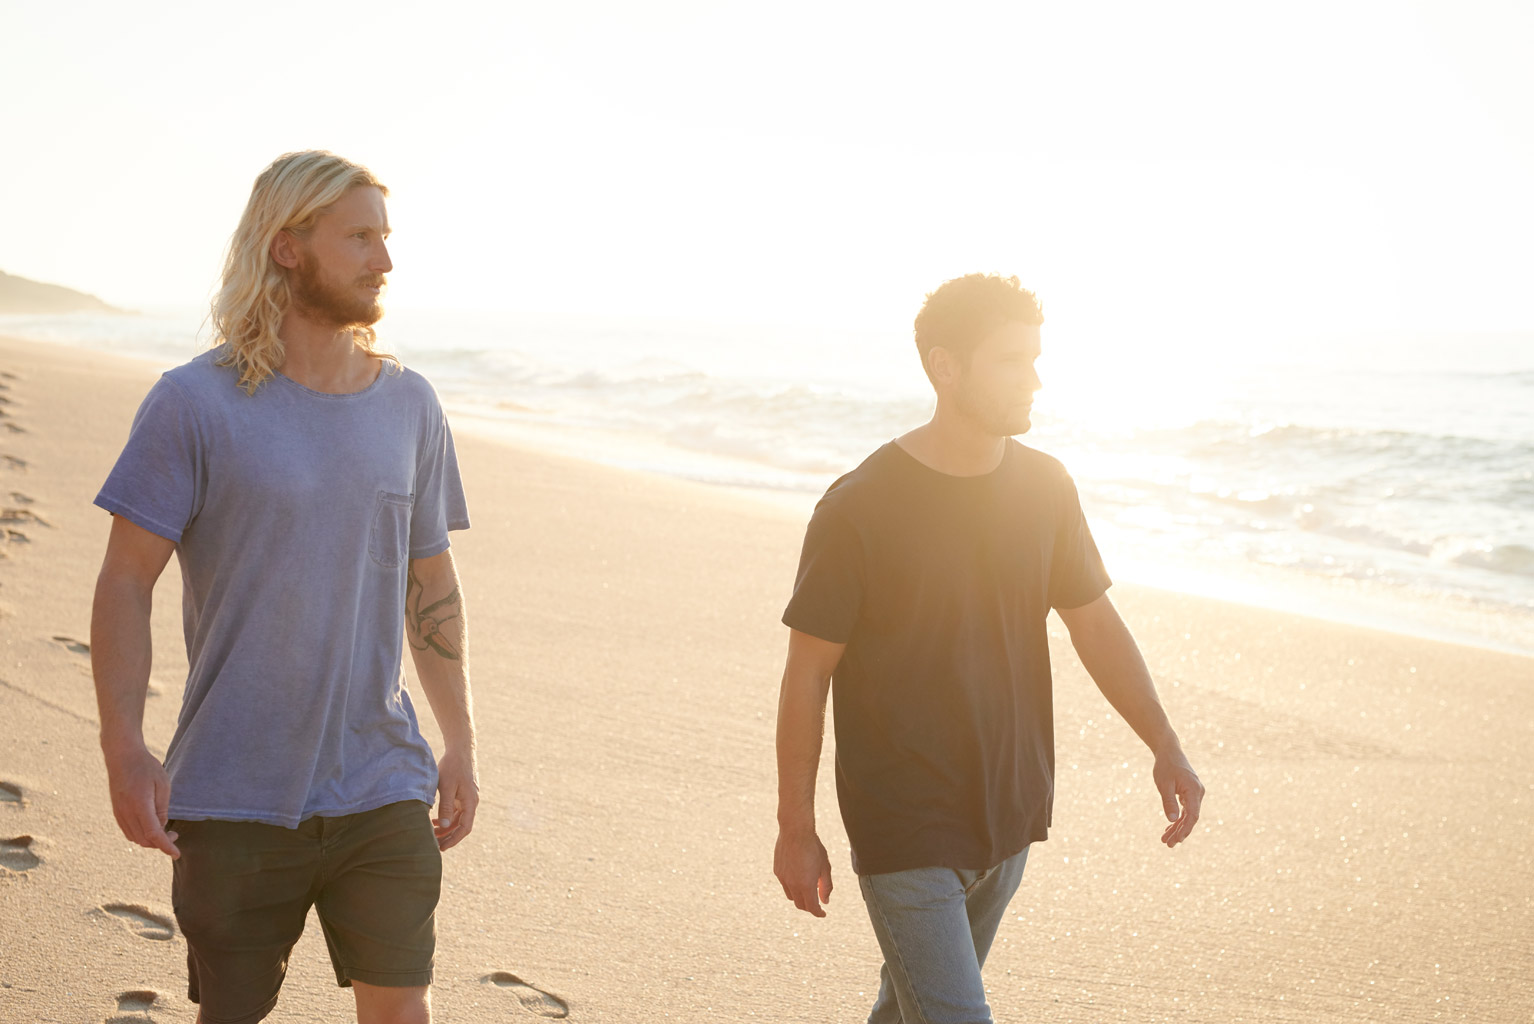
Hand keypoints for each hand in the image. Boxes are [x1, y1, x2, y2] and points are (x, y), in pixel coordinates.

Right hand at [102, 742, 178, 857]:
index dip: (165, 846)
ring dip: (150, 840)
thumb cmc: (146, 767)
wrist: (122, 756)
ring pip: (135, 838)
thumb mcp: (162, 784)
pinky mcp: (116, 812)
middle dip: (160, 844)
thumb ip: (162, 808)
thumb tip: (161, 828)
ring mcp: (119, 813)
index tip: (176, 854)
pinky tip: (151, 828)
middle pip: (144, 840)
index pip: (154, 834)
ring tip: (165, 832)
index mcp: (140, 805)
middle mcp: (126, 812)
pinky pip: (128, 831)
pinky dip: (141, 835)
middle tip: (175, 835)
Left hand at [433, 746, 479, 850]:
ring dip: (446, 827)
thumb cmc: (453, 766)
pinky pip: (456, 811)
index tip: (442, 848)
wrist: (460, 749)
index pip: (465, 828)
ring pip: (458, 819)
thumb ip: (446, 806)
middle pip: (461, 826)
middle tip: (433, 845)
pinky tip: (435, 820)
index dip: (454, 839)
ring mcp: (467, 798)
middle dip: (448, 836)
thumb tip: (445, 825)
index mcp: (470, 802)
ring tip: (431, 833)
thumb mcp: (447, 786)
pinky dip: (447, 818)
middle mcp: (471, 802)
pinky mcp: (462, 794)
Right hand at [775, 828, 832, 916]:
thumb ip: (826, 886)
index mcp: (806, 885)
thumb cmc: (813, 847)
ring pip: (791, 896)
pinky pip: (784, 885)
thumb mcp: (825, 866)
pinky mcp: (777, 871)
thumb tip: (825, 901)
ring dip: (800, 897)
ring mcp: (783, 878)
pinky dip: (792, 886)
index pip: (812, 908)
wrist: (795, 830)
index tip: (823, 913)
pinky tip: (798, 875)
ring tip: (808, 888)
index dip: (818, 913)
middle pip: (800, 904)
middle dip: (809, 906)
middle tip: (816, 902)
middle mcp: (792, 884)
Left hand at [1153, 749, 1204, 847]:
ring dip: (1177, 828)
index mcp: (1194, 791)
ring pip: (1188, 816)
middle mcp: (1198, 793)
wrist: (1169, 751)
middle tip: (1168, 844)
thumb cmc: (1165, 766)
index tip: (1177, 840)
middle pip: (1190, 818)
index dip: (1185, 829)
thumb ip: (1168, 802)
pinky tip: (1169, 828)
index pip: (1192, 815)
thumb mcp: (1164, 784)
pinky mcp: (1190, 794)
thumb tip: (1171, 820)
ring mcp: (1195, 794)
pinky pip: (1186, 810)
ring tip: (1166, 840)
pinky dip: (1177, 819)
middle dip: (1179, 832)